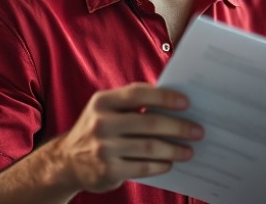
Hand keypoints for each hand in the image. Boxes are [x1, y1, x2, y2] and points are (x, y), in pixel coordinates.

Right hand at [49, 82, 203, 193]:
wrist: (67, 161)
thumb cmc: (98, 129)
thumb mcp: (106, 109)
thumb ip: (132, 102)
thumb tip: (174, 101)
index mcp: (103, 101)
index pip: (138, 94)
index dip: (164, 97)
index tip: (186, 103)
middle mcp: (101, 123)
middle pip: (149, 123)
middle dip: (178, 127)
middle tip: (197, 131)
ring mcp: (104, 148)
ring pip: (150, 147)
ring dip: (174, 149)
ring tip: (189, 150)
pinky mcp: (108, 170)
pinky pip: (143, 167)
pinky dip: (160, 165)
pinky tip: (169, 163)